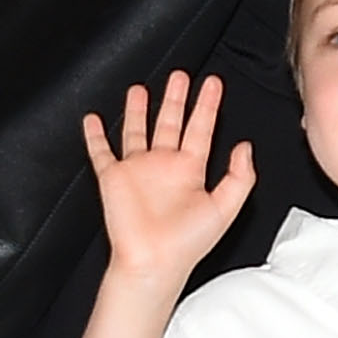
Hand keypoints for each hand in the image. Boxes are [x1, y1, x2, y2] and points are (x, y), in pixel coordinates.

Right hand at [85, 74, 254, 292]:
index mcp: (191, 171)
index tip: (213, 83)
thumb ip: (239, 177)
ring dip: (139, 110)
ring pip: (137, 131)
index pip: (201, 129)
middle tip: (180, 75)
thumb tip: (244, 147)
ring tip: (140, 88)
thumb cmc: (188, 244)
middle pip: (170, 123)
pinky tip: (93, 119)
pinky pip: (101, 151)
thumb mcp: (225, 208)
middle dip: (175, 99)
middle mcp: (164, 166)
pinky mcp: (113, 178)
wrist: (154, 262)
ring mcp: (138, 171)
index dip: (207, 106)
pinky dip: (95, 135)